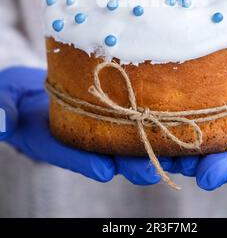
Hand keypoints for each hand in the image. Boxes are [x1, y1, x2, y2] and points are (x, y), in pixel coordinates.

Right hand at [0, 66, 180, 184]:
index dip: (86, 162)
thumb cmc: (12, 96)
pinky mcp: (114, 108)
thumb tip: (1, 123)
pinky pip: (136, 117)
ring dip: (153, 148)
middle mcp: (79, 136)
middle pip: (108, 154)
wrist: (29, 85)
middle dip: (131, 163)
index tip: (104, 170)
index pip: (69, 153)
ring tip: (177, 156)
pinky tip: (179, 120)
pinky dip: (157, 122)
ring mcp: (98, 124)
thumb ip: (3, 111)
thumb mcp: (4, 101)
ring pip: (129, 140)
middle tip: (151, 170)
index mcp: (51, 139)